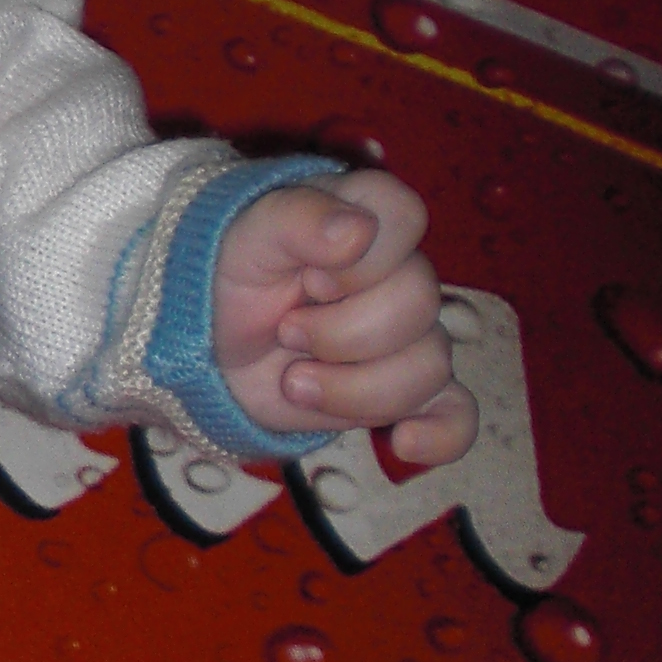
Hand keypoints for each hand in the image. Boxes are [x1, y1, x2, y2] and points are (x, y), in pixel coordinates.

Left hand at [212, 168, 475, 467]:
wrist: (206, 346)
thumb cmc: (232, 277)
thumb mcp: (247, 238)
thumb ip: (298, 218)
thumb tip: (356, 230)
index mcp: (367, 220)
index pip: (406, 219)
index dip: (360, 260)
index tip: (311, 278)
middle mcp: (399, 275)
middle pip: (418, 304)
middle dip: (340, 333)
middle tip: (286, 332)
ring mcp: (406, 338)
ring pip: (429, 365)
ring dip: (352, 388)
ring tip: (294, 382)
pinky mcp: (401, 392)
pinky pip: (454, 415)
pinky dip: (440, 434)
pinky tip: (404, 442)